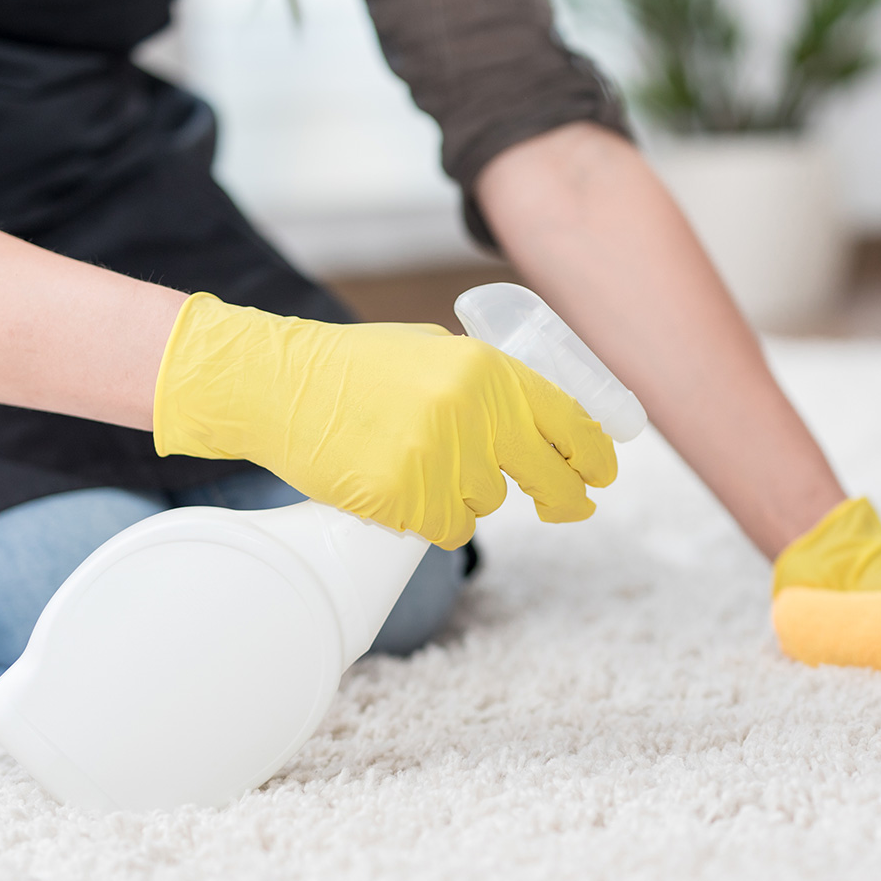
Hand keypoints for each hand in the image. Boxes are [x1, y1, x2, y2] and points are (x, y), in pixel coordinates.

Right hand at [152, 292, 615, 548]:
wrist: (277, 384)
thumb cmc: (355, 368)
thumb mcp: (434, 352)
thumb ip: (488, 383)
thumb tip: (544, 420)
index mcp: (486, 370)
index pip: (568, 420)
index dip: (594, 454)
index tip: (603, 474)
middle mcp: (471, 411)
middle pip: (545, 475)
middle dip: (563, 496)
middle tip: (566, 506)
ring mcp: (439, 457)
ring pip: (488, 502)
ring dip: (466, 495)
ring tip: (419, 463)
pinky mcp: (405, 497)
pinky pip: (446, 527)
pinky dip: (432, 518)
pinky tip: (401, 490)